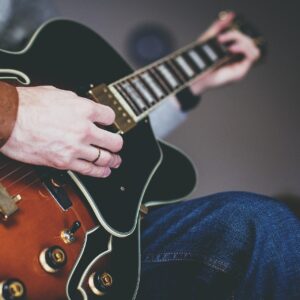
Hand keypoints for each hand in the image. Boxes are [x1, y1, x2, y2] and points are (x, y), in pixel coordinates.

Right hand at [0, 86, 122, 177]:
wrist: (8, 120)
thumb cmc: (27, 106)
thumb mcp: (58, 94)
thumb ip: (77, 103)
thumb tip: (84, 107)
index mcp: (84, 109)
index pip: (110, 117)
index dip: (111, 120)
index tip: (110, 124)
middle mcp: (84, 129)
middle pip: (114, 141)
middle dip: (117, 143)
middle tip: (117, 144)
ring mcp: (76, 148)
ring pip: (105, 158)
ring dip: (113, 160)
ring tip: (115, 161)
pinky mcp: (65, 162)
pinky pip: (90, 170)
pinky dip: (101, 172)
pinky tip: (105, 171)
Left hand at [190, 11, 260, 95]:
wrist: (194, 76)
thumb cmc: (199, 61)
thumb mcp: (209, 39)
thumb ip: (219, 26)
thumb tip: (232, 15)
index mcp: (231, 53)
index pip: (242, 38)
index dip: (235, 32)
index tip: (220, 34)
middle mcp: (236, 60)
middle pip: (248, 40)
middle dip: (236, 34)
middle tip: (221, 38)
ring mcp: (239, 66)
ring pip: (252, 46)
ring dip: (241, 40)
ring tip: (227, 45)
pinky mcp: (240, 72)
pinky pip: (253, 55)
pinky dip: (244, 48)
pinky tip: (232, 49)